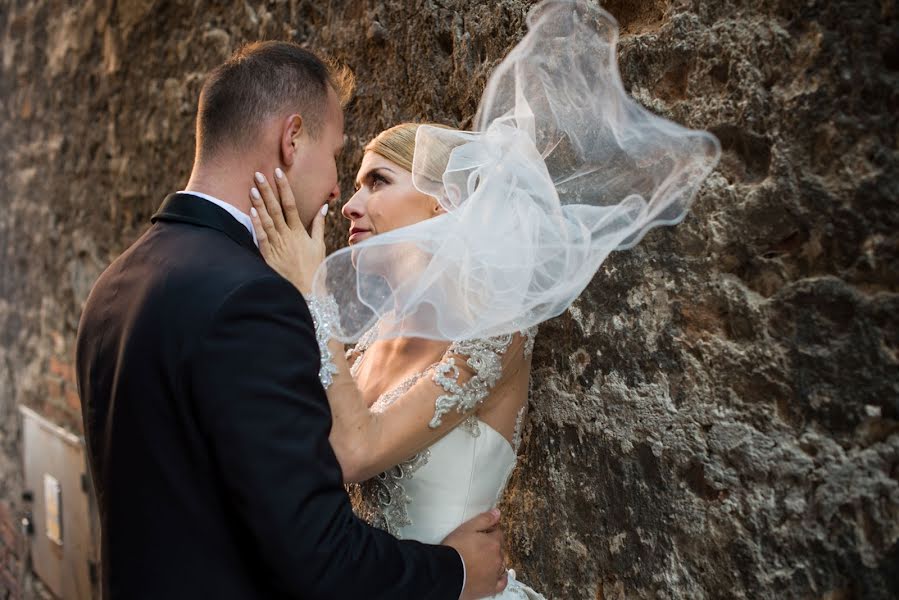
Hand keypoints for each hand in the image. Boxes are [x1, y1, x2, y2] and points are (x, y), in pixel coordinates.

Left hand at [249, 169, 326, 295]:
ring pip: (266, 220)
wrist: (307, 292)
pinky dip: (256, 224)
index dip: (284, 187)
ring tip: (252, 188)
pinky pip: (261, 237)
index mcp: (299, 232)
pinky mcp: (268, 256)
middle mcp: (287, 236)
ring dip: (259, 203)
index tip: (278, 172)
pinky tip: (251, 211)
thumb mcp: (319, 246)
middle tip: (259, 173)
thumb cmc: (314, 269)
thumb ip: (318, 225)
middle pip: (276, 209)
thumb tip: (323, 207)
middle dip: (268, 190)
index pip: (291, 204)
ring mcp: (277, 246)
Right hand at [442, 508, 507, 598]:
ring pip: (501, 564)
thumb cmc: (455, 549)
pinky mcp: (490, 587)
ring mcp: (495, 574)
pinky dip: (501, 578)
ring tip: (482, 560)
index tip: (482, 533)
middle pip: (499, 549)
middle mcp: (498, 558)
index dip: (490, 531)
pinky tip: (497, 575)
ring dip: (495, 560)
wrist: (446, 572)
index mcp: (494, 543)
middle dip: (492, 546)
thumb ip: (484, 519)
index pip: (498, 533)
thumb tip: (498, 513)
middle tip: (478, 547)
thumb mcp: (467, 528)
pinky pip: (502, 582)